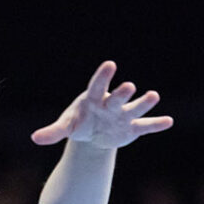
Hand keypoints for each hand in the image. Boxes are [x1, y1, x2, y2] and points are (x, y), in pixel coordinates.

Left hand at [31, 61, 172, 149]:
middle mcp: (111, 104)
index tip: (110, 65)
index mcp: (94, 99)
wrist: (93, 134)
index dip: (103, 76)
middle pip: (117, 97)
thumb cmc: (79, 122)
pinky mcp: (132, 129)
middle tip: (129, 86)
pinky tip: (168, 121)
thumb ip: (53, 132)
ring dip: (144, 103)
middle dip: (122, 92)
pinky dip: (156, 124)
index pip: (97, 85)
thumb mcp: (66, 126)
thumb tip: (34, 138)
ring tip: (153, 95)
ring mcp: (123, 115)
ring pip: (135, 108)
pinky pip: (146, 126)